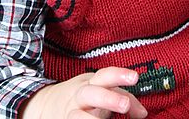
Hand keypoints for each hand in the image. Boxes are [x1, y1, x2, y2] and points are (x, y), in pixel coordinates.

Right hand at [19, 67, 147, 118]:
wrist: (46, 104)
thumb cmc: (84, 98)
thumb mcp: (101, 91)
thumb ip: (122, 97)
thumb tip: (142, 113)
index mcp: (91, 83)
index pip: (105, 75)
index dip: (119, 74)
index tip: (135, 77)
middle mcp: (80, 96)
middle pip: (92, 93)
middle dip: (108, 98)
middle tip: (125, 105)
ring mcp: (71, 113)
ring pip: (77, 116)